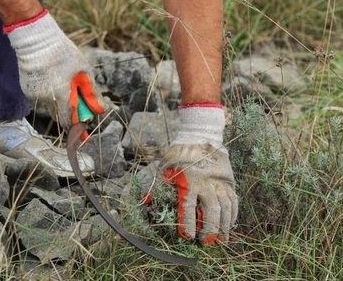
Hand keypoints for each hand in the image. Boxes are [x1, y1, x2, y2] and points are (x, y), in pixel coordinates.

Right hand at [4, 10, 105, 130]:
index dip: (77, 132)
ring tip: (63, 87)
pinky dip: (48, 97)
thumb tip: (100, 110)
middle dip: (70, 118)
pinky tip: (51, 82)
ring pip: (50, 109)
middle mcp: (46, 99)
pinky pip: (41, 101)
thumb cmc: (63, 53)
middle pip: (60, 118)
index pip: (69, 122)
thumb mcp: (83, 71)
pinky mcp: (27, 91)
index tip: (84, 139)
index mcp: (61, 95)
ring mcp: (34, 96)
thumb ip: (91, 93)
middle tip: (79, 112)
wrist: (35, 41)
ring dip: (59, 105)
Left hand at [153, 105, 237, 244]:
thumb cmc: (178, 155)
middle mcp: (206, 183)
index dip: (188, 224)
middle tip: (206, 243)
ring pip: (225, 208)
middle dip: (209, 229)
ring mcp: (219, 182)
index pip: (188, 207)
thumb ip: (158, 187)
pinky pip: (233, 201)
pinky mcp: (229, 181)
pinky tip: (230, 225)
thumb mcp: (165, 168)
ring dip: (224, 226)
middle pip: (211, 211)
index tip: (187, 237)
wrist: (199, 136)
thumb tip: (146, 204)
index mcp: (188, 181)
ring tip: (221, 240)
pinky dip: (233, 215)